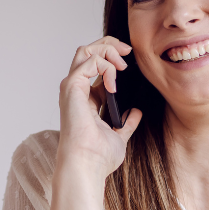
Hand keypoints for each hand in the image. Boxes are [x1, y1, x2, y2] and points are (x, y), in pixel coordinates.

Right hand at [57, 36, 141, 176]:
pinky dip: (106, 67)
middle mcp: (77, 91)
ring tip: (123, 63)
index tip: (129, 62)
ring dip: (107, 50)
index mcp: (86, 100)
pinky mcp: (72, 87)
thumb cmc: (99, 156)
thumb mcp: (119, 136)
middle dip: (109, 45)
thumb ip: (126, 124)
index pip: (95, 68)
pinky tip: (114, 84)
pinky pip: (90, 61)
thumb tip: (136, 113)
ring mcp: (72, 88)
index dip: (112, 59)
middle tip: (128, 50)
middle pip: (87, 53)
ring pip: (85, 51)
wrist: (88, 164)